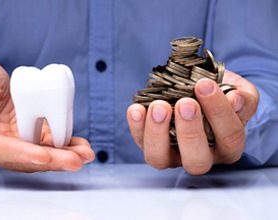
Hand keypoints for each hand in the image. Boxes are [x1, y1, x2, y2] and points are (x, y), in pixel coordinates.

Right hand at [0, 56, 94, 171]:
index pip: (0, 150)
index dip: (23, 154)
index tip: (45, 156)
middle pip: (26, 158)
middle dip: (53, 161)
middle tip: (76, 160)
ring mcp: (15, 140)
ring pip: (41, 154)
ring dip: (64, 156)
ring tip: (85, 154)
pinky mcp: (29, 134)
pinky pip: (48, 143)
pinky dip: (65, 146)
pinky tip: (80, 146)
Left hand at [127, 70, 258, 174]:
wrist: (199, 91)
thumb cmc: (221, 95)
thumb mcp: (239, 92)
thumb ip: (244, 98)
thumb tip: (235, 100)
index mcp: (227, 146)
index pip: (229, 137)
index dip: (218, 112)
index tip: (205, 85)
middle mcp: (200, 157)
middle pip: (196, 159)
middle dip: (189, 132)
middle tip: (185, 103)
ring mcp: (172, 155)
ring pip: (160, 158)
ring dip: (157, 132)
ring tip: (159, 106)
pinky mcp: (151, 146)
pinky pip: (140, 142)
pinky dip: (136, 126)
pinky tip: (137, 108)